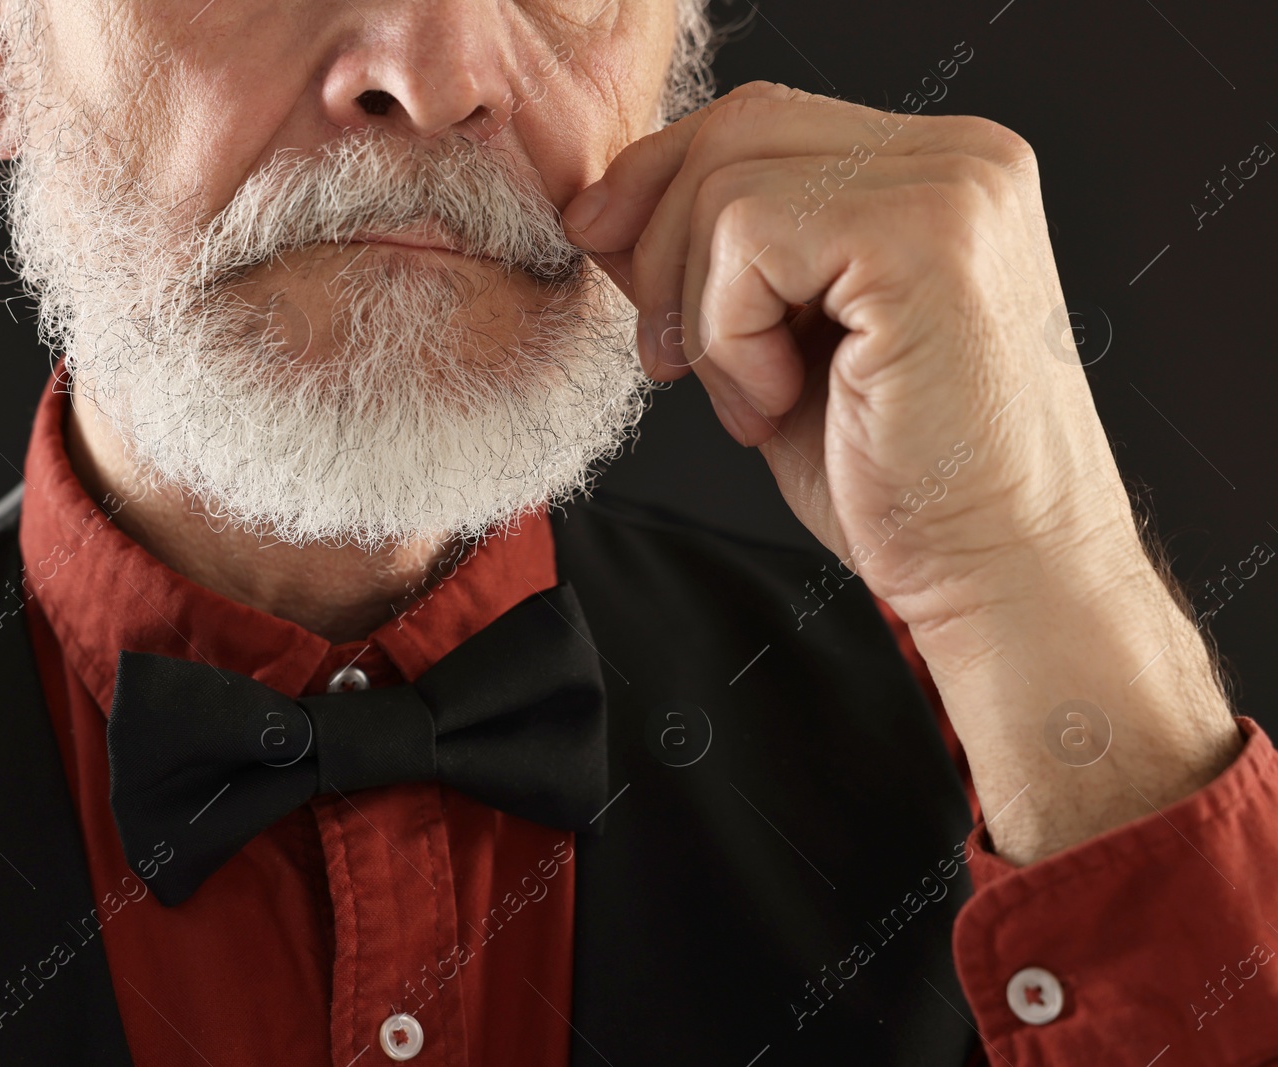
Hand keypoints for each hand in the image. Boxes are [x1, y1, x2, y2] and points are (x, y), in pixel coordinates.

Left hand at [562, 79, 1122, 626]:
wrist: (997, 573)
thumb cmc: (898, 482)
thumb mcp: (779, 346)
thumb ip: (714, 262)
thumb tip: (607, 207)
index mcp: (937, 174)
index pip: (760, 121)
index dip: (659, 184)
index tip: (605, 251)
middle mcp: (960, 160)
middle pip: (735, 130)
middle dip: (660, 249)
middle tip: (674, 361)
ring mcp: (952, 189)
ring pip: (726, 186)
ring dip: (702, 314)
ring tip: (756, 399)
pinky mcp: (923, 239)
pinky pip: (746, 236)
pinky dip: (729, 334)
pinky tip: (780, 399)